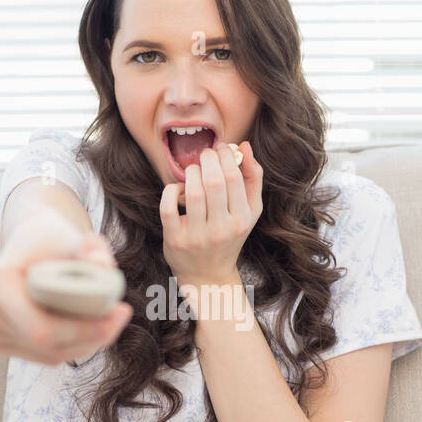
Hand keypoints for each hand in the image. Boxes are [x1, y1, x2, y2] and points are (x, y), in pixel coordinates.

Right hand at [0, 206, 132, 365]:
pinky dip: (72, 346)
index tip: (119, 312)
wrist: (29, 244)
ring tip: (107, 318)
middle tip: (121, 315)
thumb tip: (103, 268)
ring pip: (51, 356)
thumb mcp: (77, 238)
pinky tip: (84, 327)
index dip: (84, 330)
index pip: (43, 329)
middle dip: (93, 337)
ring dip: (86, 343)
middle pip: (49, 347)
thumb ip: (94, 250)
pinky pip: (45, 357)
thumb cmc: (53, 240)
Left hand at [160, 141, 262, 287]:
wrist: (208, 275)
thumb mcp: (250, 211)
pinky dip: (171, 191)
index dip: (225, 156)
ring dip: (191, 173)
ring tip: (194, 170)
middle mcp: (221, 229)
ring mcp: (197, 236)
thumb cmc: (229, 235)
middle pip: (214, 182)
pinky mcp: (175, 240)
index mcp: (241, 220)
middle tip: (206, 154)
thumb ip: (252, 178)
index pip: (234, 178)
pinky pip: (168, 207)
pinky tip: (179, 190)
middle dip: (208, 159)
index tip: (220, 148)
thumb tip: (245, 146)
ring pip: (193, 192)